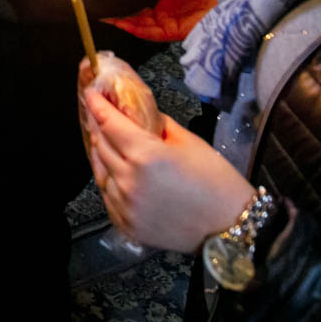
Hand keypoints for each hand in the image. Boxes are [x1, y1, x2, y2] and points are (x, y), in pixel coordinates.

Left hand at [84, 93, 254, 252]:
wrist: (229, 227)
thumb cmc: (216, 180)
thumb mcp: (189, 141)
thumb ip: (159, 126)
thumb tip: (140, 116)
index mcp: (144, 154)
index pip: (109, 123)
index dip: (97, 106)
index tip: (91, 94)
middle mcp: (128, 180)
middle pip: (100, 146)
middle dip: (99, 128)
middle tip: (100, 115)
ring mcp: (125, 205)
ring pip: (100, 173)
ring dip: (101, 155)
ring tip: (106, 143)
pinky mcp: (127, 225)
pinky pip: (108, 197)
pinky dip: (109, 182)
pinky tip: (116, 174)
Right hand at [102, 0, 223, 42]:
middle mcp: (162, 11)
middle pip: (133, 13)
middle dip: (116, 9)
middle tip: (98, 2)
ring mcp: (165, 23)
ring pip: (136, 23)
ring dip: (119, 19)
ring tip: (102, 12)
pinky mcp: (169, 32)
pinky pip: (146, 32)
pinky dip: (132, 27)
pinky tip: (118, 21)